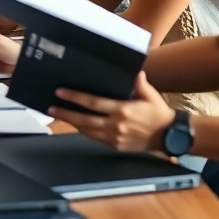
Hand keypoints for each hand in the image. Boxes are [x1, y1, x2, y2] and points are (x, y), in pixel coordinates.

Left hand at [48, 73, 176, 152]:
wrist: (167, 135)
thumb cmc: (158, 112)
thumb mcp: (151, 95)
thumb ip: (140, 84)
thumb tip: (135, 72)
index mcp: (122, 110)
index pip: (93, 103)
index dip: (75, 98)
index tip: (61, 93)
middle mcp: (115, 125)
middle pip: (85, 119)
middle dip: (66, 113)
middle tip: (51, 107)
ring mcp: (114, 137)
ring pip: (87, 131)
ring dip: (72, 123)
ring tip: (59, 115)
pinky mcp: (115, 146)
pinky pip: (95, 138)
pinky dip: (84, 131)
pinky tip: (77, 125)